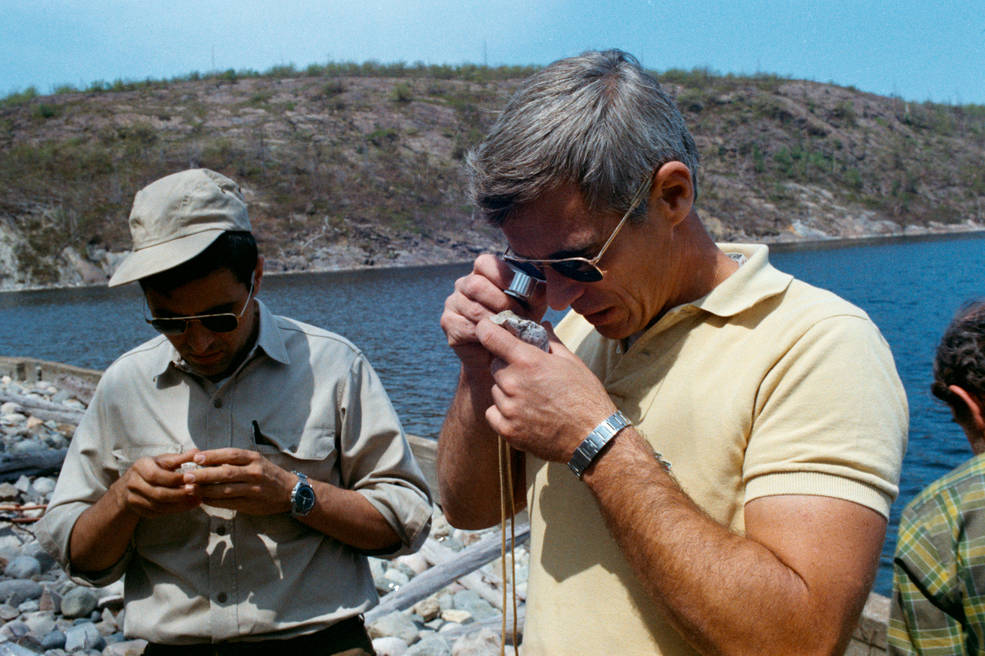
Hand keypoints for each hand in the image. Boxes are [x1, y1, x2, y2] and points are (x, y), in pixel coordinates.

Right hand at [113, 450, 201, 517]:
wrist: (133, 483)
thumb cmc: (154, 468)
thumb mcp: (164, 460)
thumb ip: (180, 458)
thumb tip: (198, 454)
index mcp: (140, 466)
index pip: (156, 475)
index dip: (174, 478)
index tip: (192, 478)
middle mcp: (133, 483)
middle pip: (158, 493)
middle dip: (179, 494)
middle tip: (196, 492)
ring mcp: (133, 498)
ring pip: (158, 506)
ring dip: (179, 505)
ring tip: (196, 500)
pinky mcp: (137, 510)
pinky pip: (157, 513)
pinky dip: (173, 510)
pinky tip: (187, 506)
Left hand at [183, 448, 294, 514]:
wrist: (290, 492)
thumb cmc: (268, 474)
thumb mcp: (255, 462)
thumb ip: (235, 461)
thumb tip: (207, 461)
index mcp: (254, 458)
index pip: (230, 455)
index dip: (212, 456)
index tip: (196, 458)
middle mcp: (255, 472)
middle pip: (225, 473)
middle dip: (204, 474)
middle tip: (187, 475)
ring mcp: (253, 489)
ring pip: (225, 490)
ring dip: (205, 490)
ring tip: (189, 489)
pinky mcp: (251, 504)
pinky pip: (228, 502)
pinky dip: (213, 501)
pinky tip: (202, 499)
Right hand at [441, 254, 546, 371]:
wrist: (499, 353)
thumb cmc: (517, 322)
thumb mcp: (531, 305)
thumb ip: (536, 293)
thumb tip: (542, 287)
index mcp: (482, 273)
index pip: (483, 263)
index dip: (501, 274)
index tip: (518, 288)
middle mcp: (463, 284)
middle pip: (476, 285)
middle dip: (502, 301)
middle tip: (520, 315)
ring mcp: (453, 303)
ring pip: (473, 309)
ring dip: (496, 321)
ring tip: (513, 329)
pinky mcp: (448, 323)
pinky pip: (466, 327)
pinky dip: (485, 334)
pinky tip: (498, 339)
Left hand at [476, 318, 615, 462]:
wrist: (593, 437)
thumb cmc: (586, 397)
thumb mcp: (572, 362)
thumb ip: (550, 341)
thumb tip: (541, 324)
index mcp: (529, 361)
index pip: (490, 336)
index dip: (486, 329)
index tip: (486, 328)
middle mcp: (514, 383)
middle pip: (494, 366)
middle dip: (508, 366)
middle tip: (529, 376)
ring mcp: (509, 409)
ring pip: (495, 390)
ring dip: (507, 391)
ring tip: (532, 399)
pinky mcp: (508, 430)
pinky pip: (492, 413)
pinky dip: (503, 413)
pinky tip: (523, 414)